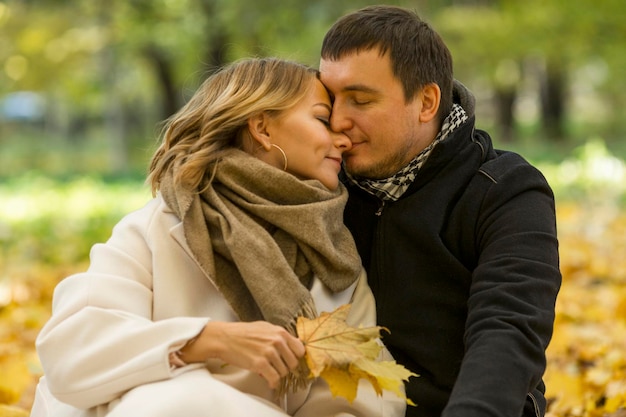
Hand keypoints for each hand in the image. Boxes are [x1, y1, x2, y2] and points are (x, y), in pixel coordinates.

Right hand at [180, 321, 304, 388]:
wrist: (224, 338)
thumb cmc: (243, 332)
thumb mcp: (265, 328)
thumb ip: (281, 335)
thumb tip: (297, 343)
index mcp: (280, 332)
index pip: (300, 349)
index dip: (296, 357)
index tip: (290, 361)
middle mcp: (277, 341)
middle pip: (293, 363)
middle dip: (286, 367)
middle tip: (277, 368)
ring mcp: (269, 353)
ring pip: (284, 372)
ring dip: (277, 374)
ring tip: (270, 372)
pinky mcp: (260, 364)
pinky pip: (274, 378)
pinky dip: (273, 382)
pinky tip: (269, 381)